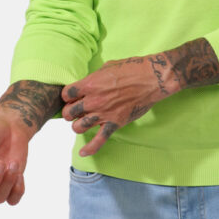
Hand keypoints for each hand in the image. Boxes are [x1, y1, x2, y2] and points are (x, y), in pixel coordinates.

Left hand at [61, 54, 179, 156]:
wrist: (151, 79)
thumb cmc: (132, 69)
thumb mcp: (108, 67)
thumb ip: (95, 77)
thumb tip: (91, 82)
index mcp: (90, 84)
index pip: (66, 94)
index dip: (68, 96)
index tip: (72, 96)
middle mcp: (93, 100)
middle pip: (69, 113)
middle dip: (70, 112)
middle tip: (76, 110)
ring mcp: (103, 114)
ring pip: (78, 127)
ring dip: (78, 125)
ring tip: (83, 121)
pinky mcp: (114, 123)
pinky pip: (98, 140)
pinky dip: (90, 148)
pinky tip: (83, 152)